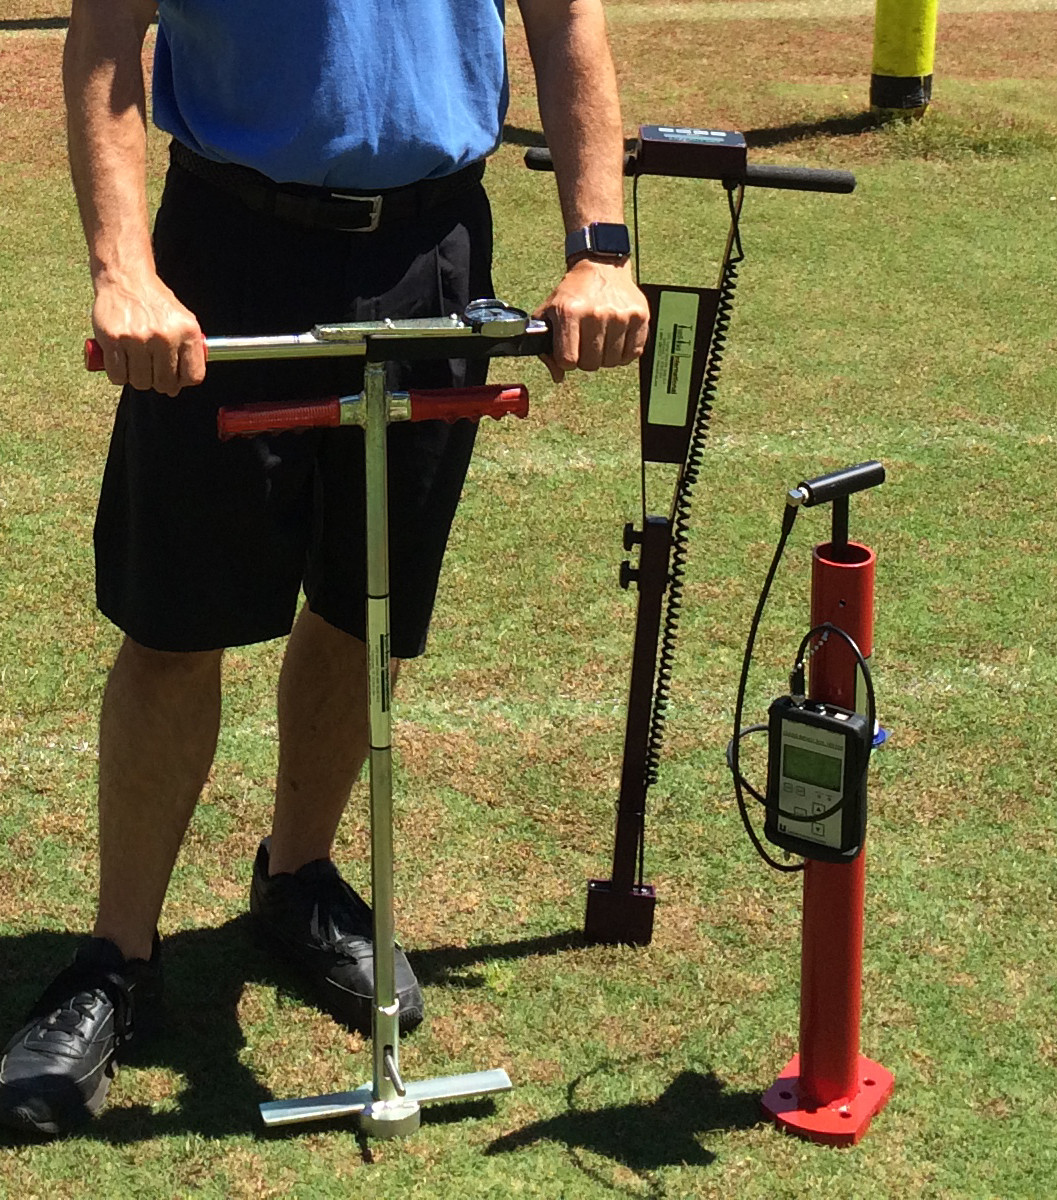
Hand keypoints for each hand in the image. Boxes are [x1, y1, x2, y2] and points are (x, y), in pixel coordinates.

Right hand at [91, 273, 205, 396]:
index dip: (183, 382)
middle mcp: (165, 336)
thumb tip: (181, 384)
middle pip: (165, 383)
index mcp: (187, 332)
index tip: (175, 379)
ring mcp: (138, 338)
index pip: (193, 376)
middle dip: (159, 382)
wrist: (126, 279)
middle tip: (151, 370)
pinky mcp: (113, 339)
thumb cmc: (154, 303)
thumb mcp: (183, 321)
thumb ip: (188, 351)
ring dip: (137, 378)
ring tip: (136, 362)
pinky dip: (118, 374)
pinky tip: (121, 361)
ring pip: (141, 382)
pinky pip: (118, 375)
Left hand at [534, 258, 649, 383]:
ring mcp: (620, 315)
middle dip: (585, 359)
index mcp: (569, 312)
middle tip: (586, 343)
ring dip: (605, 357)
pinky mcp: (640, 316)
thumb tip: (558, 376)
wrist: (601, 267)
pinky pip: (632, 354)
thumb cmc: (573, 293)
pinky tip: (617, 340)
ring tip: (601, 339)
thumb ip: (545, 346)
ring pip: (611, 362)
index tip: (569, 349)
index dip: (567, 360)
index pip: (568, 361)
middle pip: (590, 364)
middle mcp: (596, 313)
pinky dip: (624, 353)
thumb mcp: (549, 313)